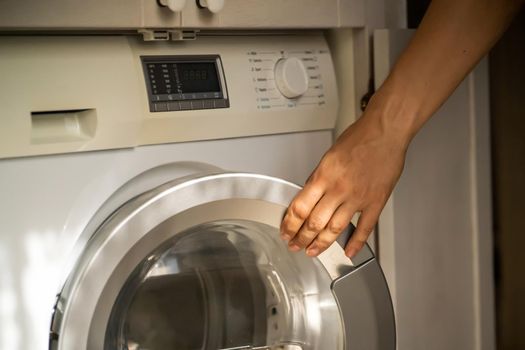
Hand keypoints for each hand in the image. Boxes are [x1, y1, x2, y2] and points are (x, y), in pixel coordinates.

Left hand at [280, 103, 408, 257]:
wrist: (385, 132)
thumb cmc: (359, 138)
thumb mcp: (328, 155)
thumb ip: (318, 177)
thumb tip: (309, 195)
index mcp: (324, 176)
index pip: (299, 207)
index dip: (289, 224)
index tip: (286, 231)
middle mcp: (338, 189)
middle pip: (314, 222)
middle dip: (301, 238)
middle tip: (295, 246)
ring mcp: (358, 198)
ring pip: (335, 229)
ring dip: (321, 244)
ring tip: (313, 251)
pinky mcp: (376, 202)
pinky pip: (364, 228)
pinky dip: (355, 243)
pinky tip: (348, 252)